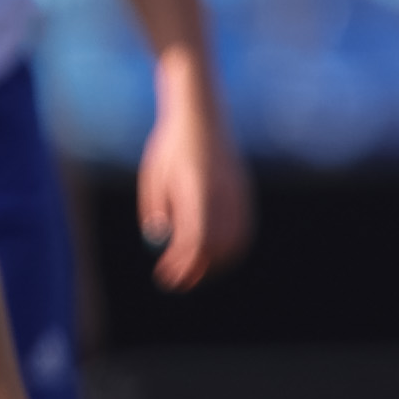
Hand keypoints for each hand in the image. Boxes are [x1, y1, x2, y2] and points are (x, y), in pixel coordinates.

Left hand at [139, 67, 251, 290]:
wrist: (201, 116)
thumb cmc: (169, 146)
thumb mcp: (153, 178)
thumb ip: (156, 209)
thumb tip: (159, 240)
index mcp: (197, 188)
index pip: (195, 238)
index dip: (182, 263)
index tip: (165, 276)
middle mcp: (223, 193)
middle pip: (219, 245)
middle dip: (198, 269)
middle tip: (176, 281)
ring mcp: (239, 192)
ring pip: (236, 240)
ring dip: (216, 262)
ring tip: (192, 271)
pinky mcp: (245, 191)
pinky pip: (244, 227)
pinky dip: (231, 246)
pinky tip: (212, 254)